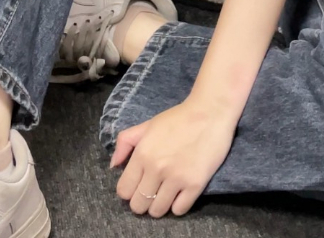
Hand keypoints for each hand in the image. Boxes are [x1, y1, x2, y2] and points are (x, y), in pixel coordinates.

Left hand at [110, 98, 235, 216]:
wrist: (209, 112)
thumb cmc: (178, 118)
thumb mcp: (147, 124)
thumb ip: (125, 142)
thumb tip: (114, 165)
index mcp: (142, 154)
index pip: (124, 190)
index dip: (129, 190)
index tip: (137, 185)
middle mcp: (156, 168)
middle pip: (138, 205)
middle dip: (142, 201)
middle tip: (151, 191)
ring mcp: (176, 178)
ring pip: (158, 211)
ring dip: (159, 205)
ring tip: (165, 194)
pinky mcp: (195, 184)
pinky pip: (179, 210)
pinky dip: (177, 206)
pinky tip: (179, 194)